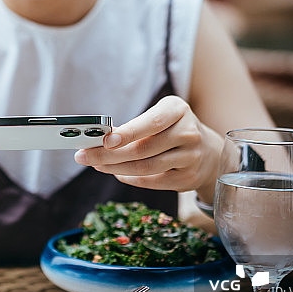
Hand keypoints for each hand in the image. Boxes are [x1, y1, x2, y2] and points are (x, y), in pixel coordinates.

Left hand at [74, 96, 221, 195]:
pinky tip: (116, 174)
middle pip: (143, 149)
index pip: (151, 122)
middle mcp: (188, 132)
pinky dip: (129, 179)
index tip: (104, 140)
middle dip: (108, 155)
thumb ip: (134, 126)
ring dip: (115, 168)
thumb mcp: (160, 117)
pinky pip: (151, 182)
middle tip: (84, 156)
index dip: (127, 133)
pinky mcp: (187, 178)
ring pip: (145, 167)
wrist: (207, 152)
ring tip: (96, 165)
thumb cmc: (172, 130)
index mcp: (178, 110)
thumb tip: (97, 140)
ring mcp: (191, 157)